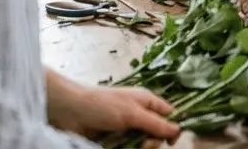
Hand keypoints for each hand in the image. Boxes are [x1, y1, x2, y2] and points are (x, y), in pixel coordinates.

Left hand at [48, 80, 178, 141]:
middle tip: (143, 144)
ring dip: (136, 147)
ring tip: (124, 145)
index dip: (173, 128)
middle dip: (152, 142)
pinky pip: (126, 148)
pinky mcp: (113, 140)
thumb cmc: (102, 105)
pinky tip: (115, 146)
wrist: (69, 112)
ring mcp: (126, 128)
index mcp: (147, 102)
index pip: (170, 115)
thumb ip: (156, 124)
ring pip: (141, 144)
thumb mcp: (133, 114)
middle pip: (157, 134)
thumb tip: (178, 130)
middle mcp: (139, 115)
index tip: (171, 142)